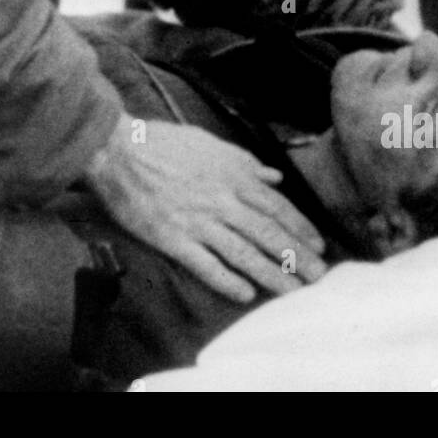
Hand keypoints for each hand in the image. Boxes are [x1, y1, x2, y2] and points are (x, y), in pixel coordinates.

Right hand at [83, 115, 326, 302]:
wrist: (118, 149)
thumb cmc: (163, 143)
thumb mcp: (210, 143)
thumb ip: (245, 162)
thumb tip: (274, 177)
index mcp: (232, 175)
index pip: (276, 206)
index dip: (300, 228)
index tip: (319, 245)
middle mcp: (221, 199)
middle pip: (267, 232)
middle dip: (296, 256)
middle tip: (319, 277)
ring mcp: (198, 221)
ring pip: (244, 252)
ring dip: (272, 274)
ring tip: (293, 291)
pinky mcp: (173, 238)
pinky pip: (205, 264)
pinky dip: (227, 280)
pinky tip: (245, 294)